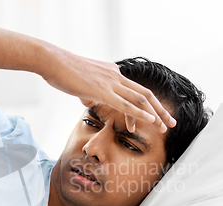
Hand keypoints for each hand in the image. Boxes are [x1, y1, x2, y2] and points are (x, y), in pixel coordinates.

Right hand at [42, 49, 175, 132]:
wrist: (52, 62)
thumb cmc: (61, 72)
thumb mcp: (80, 84)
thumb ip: (89, 92)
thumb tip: (90, 100)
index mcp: (112, 73)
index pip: (133, 91)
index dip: (144, 107)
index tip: (151, 119)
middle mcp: (116, 76)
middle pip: (144, 94)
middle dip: (160, 110)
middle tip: (170, 123)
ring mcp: (110, 83)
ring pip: (140, 99)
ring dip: (155, 114)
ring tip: (165, 126)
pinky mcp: (103, 91)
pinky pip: (126, 104)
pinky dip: (139, 113)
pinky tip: (150, 120)